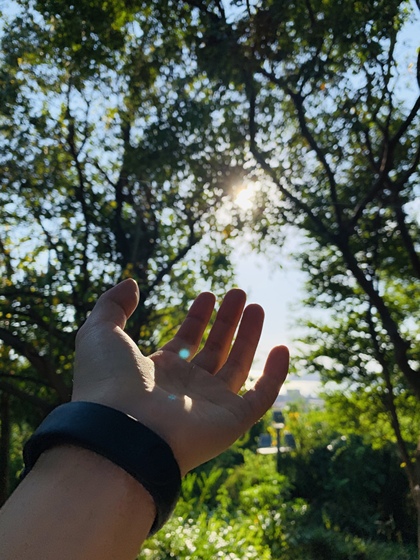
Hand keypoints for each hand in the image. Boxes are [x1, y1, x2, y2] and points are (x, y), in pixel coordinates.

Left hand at [72, 279, 288, 474]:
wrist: (121, 431)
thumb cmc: (109, 381)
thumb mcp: (99, 332)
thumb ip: (112, 305)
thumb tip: (131, 283)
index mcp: (158, 371)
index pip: (185, 340)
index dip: (197, 317)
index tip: (207, 294)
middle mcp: (185, 388)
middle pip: (214, 349)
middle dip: (227, 321)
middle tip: (239, 293)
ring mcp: (209, 405)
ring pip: (238, 367)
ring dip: (249, 336)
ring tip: (256, 306)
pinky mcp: (231, 421)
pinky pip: (261, 397)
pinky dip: (275, 375)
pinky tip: (282, 348)